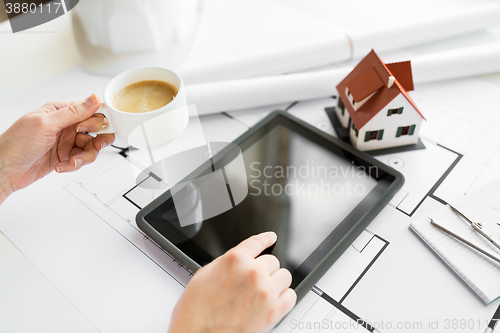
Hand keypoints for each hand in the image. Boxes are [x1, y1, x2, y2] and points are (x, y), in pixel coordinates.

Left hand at [0, 94, 114, 203]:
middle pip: (96, 131)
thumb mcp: (46, 123)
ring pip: (92, 148)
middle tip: (89, 145)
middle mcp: (66, 126)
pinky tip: (60, 165)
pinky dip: (74, 165)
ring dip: (84, 157)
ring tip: (71, 161)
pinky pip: (82, 160)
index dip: (97, 121)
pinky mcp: (66, 157)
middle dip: (96, 141)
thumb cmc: (16, 143)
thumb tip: (93, 98)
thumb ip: (73, 112)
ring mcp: (67, 142)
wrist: (5, 170)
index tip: (92, 130)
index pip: (91, 111)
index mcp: (61, 111)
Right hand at [169, 232, 295, 332]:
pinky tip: (272, 301)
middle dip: (264, 269)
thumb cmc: (195, 313)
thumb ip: (225, 264)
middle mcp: (252, 272)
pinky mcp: (274, 311)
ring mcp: (265, 291)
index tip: (271, 237)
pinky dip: (284, 298)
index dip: (266, 239)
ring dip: (275, 282)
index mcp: (234, 260)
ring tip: (264, 291)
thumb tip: (236, 262)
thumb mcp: (203, 276)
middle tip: (255, 280)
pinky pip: (291, 296)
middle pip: (272, 261)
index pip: (257, 242)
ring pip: (284, 276)